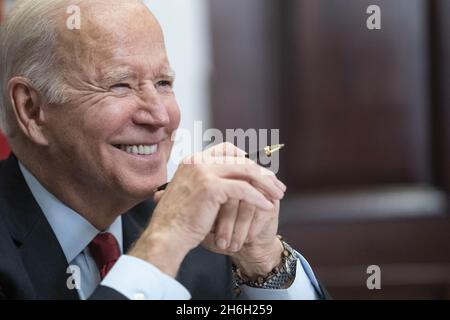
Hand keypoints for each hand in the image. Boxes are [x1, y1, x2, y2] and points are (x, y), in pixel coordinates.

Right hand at [128, 143, 285, 276]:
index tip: (260, 172)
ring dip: (266, 183)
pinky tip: (268, 206)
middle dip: (262, 173)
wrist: (167, 235)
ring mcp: (203, 171)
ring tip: (278, 194)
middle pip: (240, 159)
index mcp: (193, 160)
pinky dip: (258, 198)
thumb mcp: (192, 192)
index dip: (247, 159)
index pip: (227, 149)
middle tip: (277, 186)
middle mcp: (197, 161)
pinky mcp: (211, 186)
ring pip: (245, 171)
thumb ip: (208, 181)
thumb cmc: (180, 220)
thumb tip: (232, 180)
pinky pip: (243, 189)